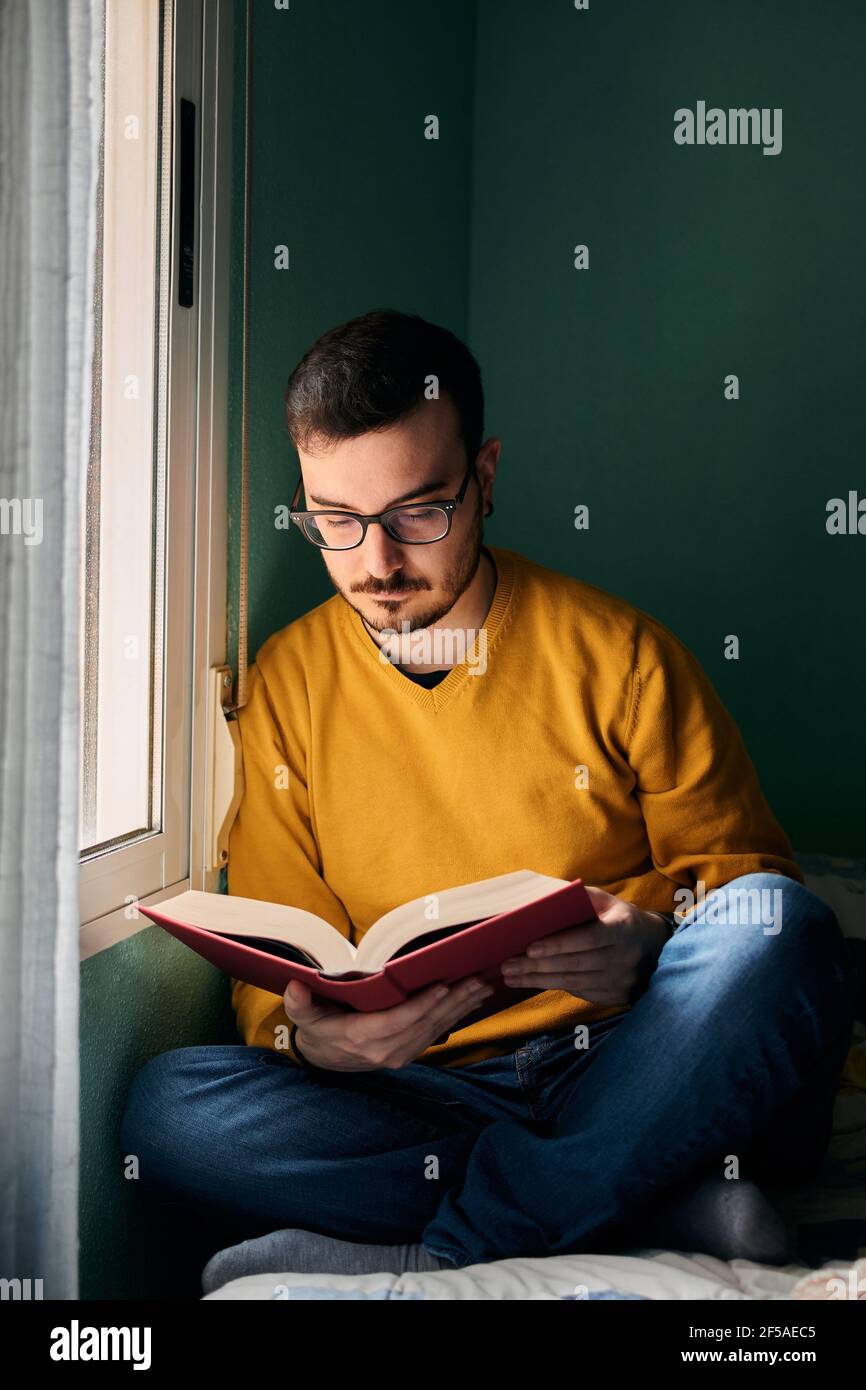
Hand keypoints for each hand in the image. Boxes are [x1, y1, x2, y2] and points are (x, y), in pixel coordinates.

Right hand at [283, 974, 495, 1071]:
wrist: (322, 1061)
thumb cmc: (317, 1032)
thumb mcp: (304, 1019)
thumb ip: (300, 1005)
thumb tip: (295, 987)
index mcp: (362, 1038)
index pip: (398, 1021)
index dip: (422, 1005)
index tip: (442, 986)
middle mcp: (385, 1050)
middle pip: (425, 1024)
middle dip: (453, 1002)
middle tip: (477, 980)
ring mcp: (398, 1055)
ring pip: (435, 1030)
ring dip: (460, 1009)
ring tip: (481, 987)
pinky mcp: (407, 1054)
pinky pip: (434, 1035)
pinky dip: (453, 1017)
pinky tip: (470, 1002)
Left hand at [499, 886, 670, 1006]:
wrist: (655, 948)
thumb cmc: (620, 918)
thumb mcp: (607, 902)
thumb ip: (579, 898)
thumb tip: (543, 897)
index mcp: (622, 928)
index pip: (589, 938)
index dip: (560, 944)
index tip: (531, 947)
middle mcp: (624, 957)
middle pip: (576, 964)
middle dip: (538, 966)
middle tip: (508, 965)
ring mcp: (620, 980)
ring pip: (574, 982)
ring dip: (538, 980)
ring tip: (510, 977)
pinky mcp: (614, 996)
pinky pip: (578, 991)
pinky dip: (552, 986)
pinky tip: (529, 982)